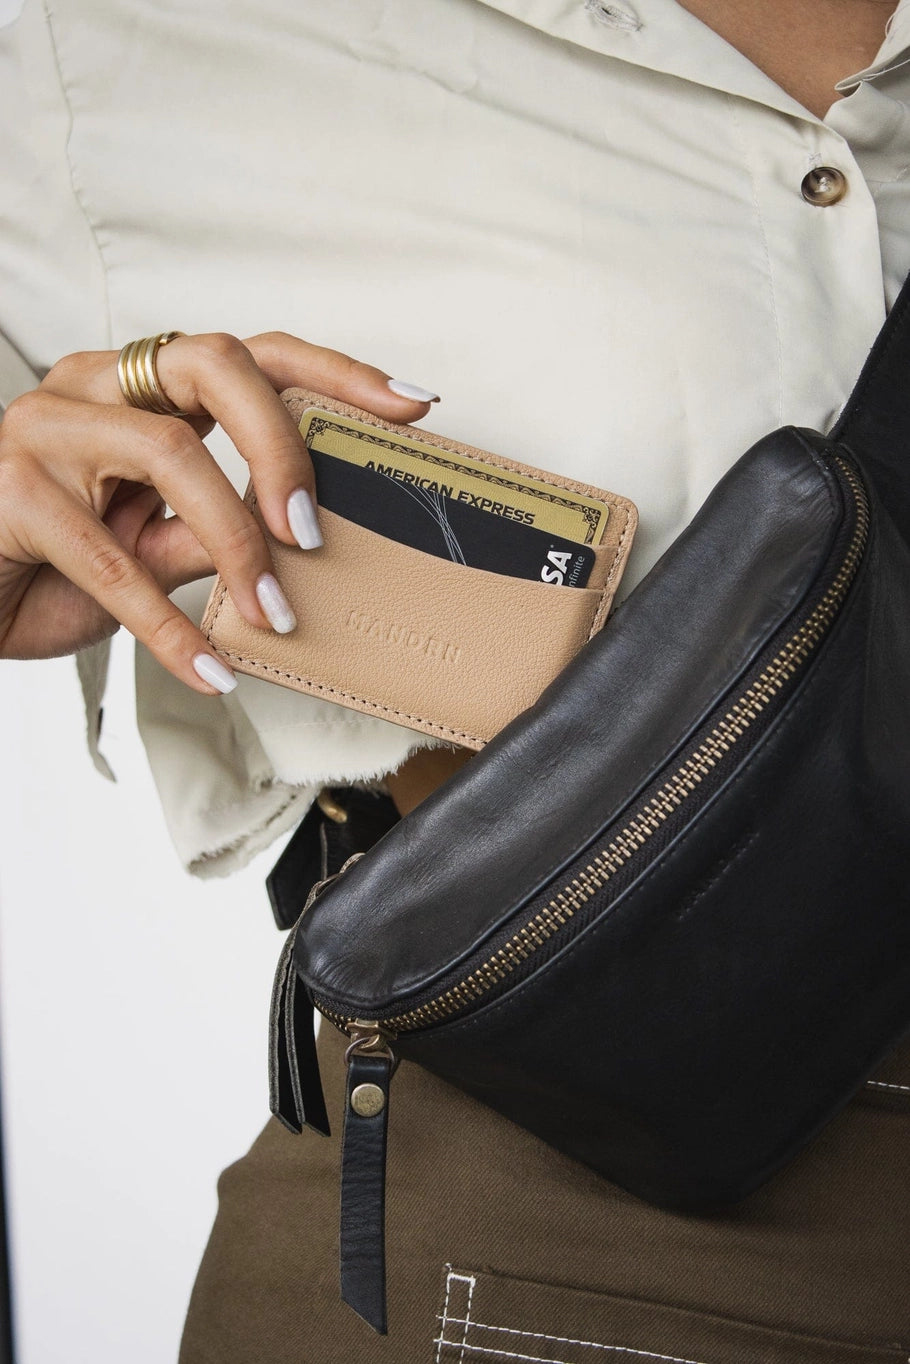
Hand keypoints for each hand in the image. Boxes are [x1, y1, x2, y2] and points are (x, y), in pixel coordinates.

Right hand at [0, 332, 437, 691]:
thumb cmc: (55, 565)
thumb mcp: (156, 549)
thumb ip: (220, 531)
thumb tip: (305, 542)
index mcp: (139, 387)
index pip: (249, 354)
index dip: (333, 372)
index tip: (412, 407)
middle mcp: (94, 386)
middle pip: (213, 364)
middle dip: (282, 442)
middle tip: (313, 528)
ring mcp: (47, 428)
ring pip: (170, 452)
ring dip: (236, 541)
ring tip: (273, 613)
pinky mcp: (10, 490)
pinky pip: (111, 561)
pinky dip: (170, 626)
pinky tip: (212, 670)